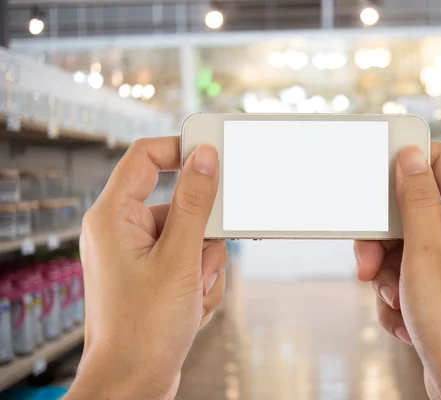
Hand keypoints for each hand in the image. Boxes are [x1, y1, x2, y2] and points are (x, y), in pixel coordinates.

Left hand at [66, 137, 226, 399]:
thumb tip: (205, 159)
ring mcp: (142, 256)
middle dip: (202, 238)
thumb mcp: (179, 258)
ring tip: (188, 297)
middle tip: (197, 263)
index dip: (181, 150)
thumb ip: (195, 203)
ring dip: (204, 267)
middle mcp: (124, 231)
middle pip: (182, 204)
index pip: (146, 157)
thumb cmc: (143, 328)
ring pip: (195, 237)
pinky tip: (188, 309)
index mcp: (114, 217)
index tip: (215, 157)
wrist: (134, 383)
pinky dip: (201, 283)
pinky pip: (194, 261)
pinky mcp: (157, 276)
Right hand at [355, 143, 440, 399]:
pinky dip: (398, 294)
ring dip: (387, 273)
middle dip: (384, 239)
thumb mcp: (425, 252)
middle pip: (412, 209)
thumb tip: (411, 157)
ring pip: (404, 245)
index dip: (407, 162)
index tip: (377, 178)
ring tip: (396, 299)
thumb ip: (416, 199)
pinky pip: (408, 273)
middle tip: (370, 263)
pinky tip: (406, 318)